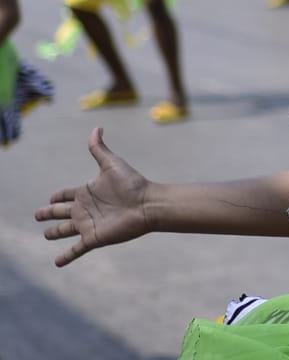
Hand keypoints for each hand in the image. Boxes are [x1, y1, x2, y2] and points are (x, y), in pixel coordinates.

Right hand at [35, 128, 152, 266]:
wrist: (148, 204)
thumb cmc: (132, 184)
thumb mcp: (112, 164)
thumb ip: (100, 149)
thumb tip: (96, 128)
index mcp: (86, 191)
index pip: (66, 194)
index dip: (57, 196)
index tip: (50, 198)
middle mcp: (85, 209)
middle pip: (60, 212)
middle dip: (48, 213)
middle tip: (38, 215)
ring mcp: (88, 224)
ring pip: (64, 230)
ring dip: (54, 233)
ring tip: (45, 235)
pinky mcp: (93, 238)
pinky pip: (76, 249)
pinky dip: (66, 256)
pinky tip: (57, 263)